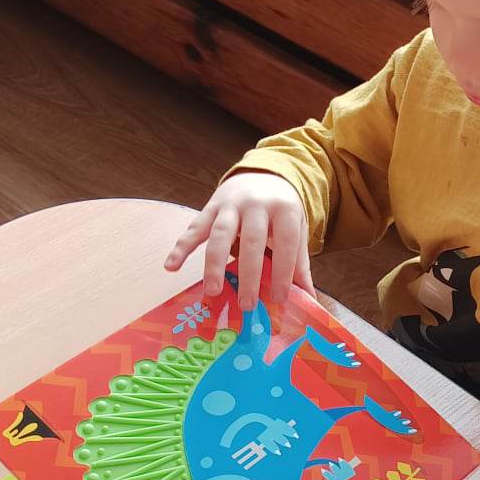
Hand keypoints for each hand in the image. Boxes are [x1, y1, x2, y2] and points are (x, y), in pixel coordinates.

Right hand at [164, 171, 312, 310]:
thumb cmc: (280, 211)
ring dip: (215, 264)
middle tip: (246, 304)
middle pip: (252, 240)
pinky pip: (194, 227)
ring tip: (212, 291)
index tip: (278, 299)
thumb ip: (299, 263)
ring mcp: (231, 204)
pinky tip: (171, 266)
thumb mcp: (297, 229)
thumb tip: (309, 298)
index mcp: (284, 208)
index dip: (283, 271)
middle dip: (249, 274)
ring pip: (220, 233)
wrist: (263, 175)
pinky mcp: (210, 206)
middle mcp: (256, 204)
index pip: (286, 242)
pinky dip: (181, 246)